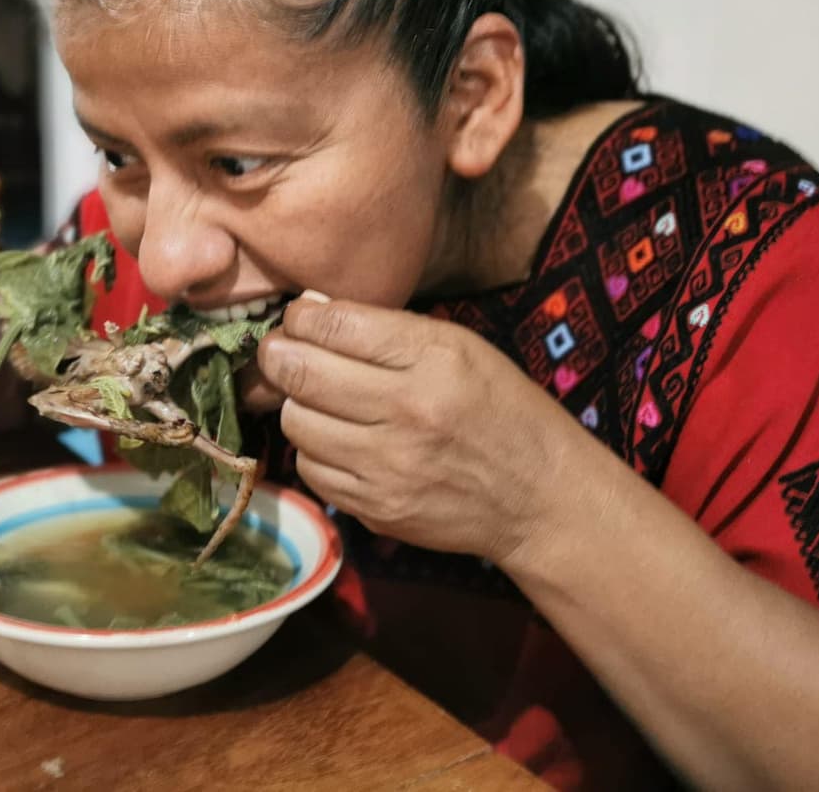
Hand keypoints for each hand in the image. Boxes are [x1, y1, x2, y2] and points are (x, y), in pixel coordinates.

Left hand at [256, 295, 568, 563]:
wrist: (538, 497)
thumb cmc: (500, 408)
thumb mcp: (461, 348)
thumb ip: (386, 329)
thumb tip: (310, 310)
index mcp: (434, 359)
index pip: (335, 326)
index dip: (301, 318)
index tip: (298, 320)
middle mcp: (408, 410)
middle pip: (301, 373)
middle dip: (279, 356)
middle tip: (281, 353)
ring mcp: (388, 466)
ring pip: (296, 423)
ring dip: (297, 405)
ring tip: (319, 399)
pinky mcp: (376, 509)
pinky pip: (311, 470)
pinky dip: (315, 451)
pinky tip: (339, 441)